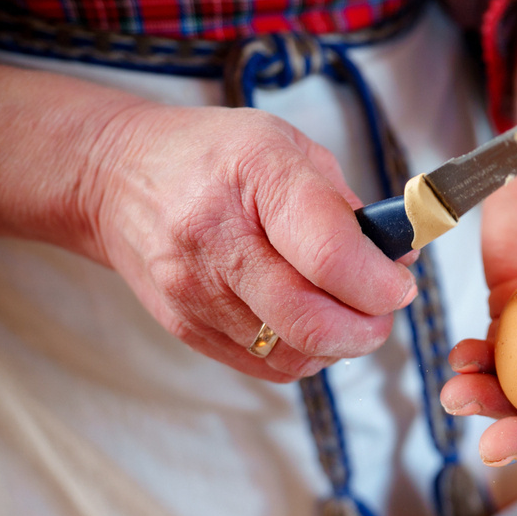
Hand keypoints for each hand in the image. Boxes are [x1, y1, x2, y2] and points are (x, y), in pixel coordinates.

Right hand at [87, 104, 415, 381]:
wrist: (116, 176)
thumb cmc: (215, 157)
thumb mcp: (289, 149)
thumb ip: (349, 209)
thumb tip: (400, 263)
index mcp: (255, 174)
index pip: (331, 256)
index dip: (381, 284)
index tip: (398, 285)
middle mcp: (216, 237)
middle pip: (313, 321)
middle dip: (369, 327)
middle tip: (382, 310)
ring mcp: (195, 290)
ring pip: (295, 353)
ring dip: (338, 344)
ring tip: (345, 312)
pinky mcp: (186, 327)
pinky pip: (268, 366)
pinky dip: (304, 354)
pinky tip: (307, 324)